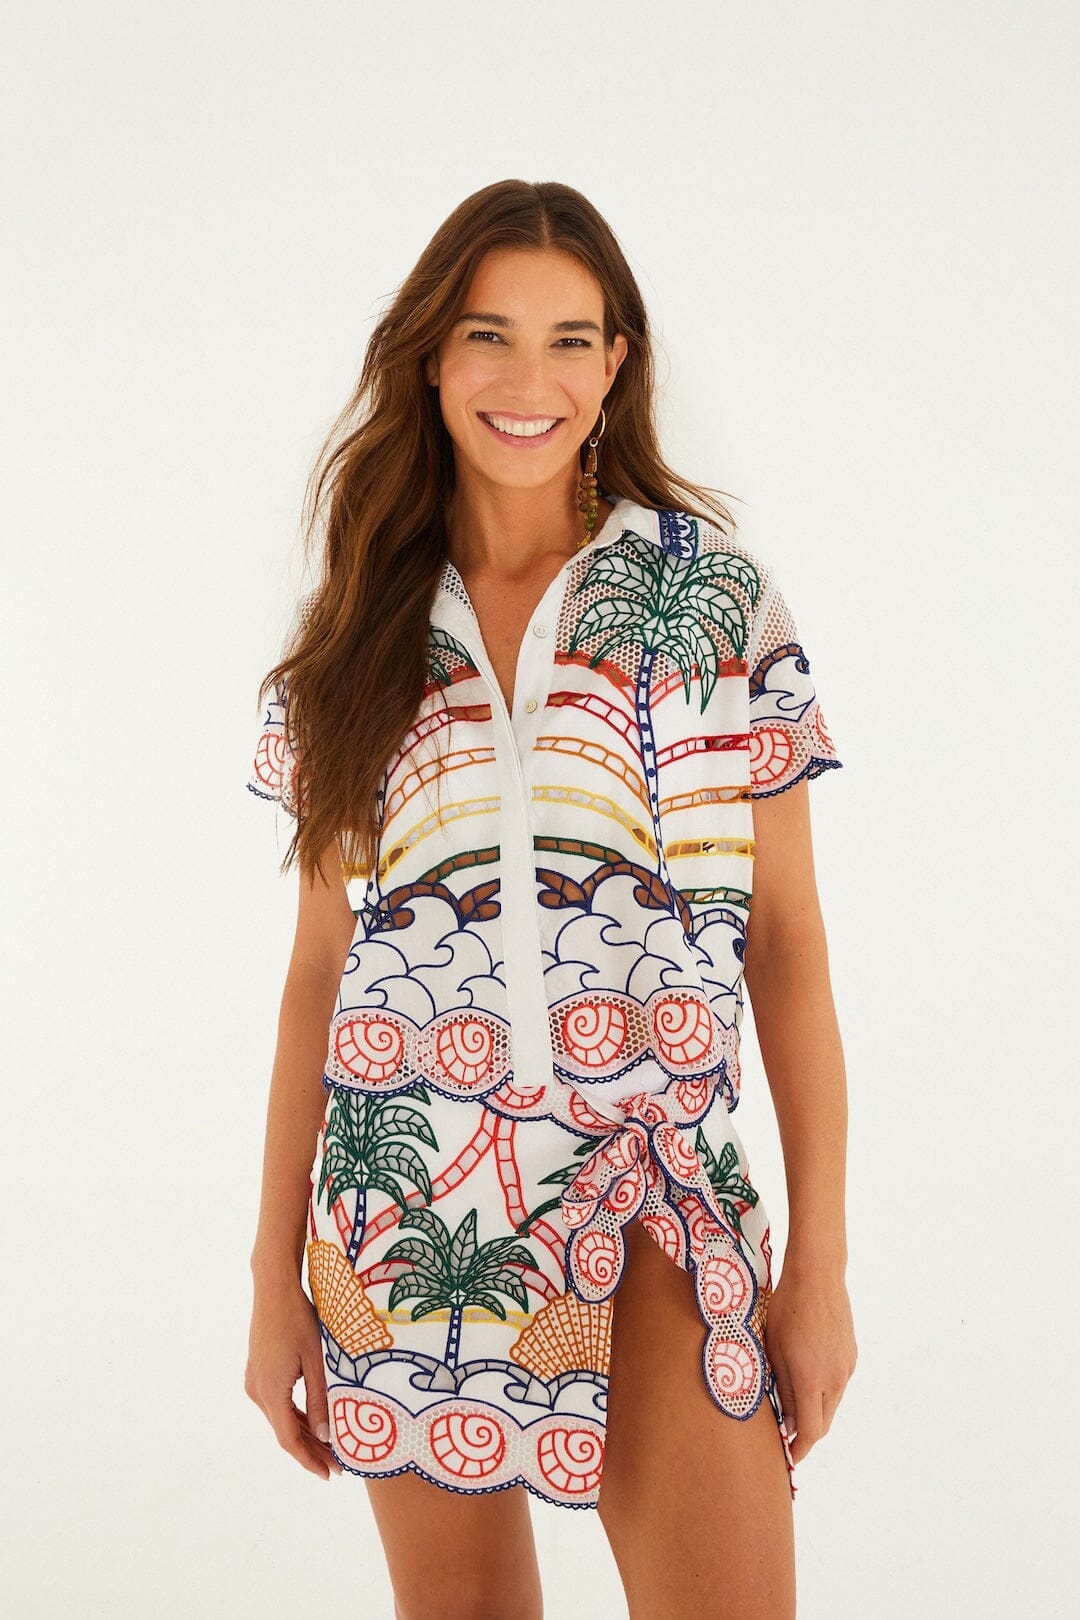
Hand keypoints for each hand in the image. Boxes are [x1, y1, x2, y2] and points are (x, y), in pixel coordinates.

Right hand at [244, 1276, 342, 1479]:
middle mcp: (257, 1392)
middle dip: (311, 1450)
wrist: (274, 1289)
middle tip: (338, 1466)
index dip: (309, 1460)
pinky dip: (296, 1415)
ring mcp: (254, 1382)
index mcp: (271, 1392)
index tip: (328, 1475)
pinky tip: (314, 1422)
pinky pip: (277, 1404)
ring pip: (281, 1418)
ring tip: (330, 1448)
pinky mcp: (257, 1373)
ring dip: (304, 1433)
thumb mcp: (316, 1360)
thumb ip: (320, 1399)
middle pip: (285, 1432)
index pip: (289, 1440)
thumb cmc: (299, 1319)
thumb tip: (326, 1436)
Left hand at [764, 1267, 856, 1466]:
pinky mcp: (851, 1355)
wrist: (817, 1275)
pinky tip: (806, 1376)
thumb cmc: (786, 1308)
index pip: (810, 1431)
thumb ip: (781, 1388)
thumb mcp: (773, 1349)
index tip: (787, 1458)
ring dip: (814, 1411)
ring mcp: (846, 1367)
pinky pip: (837, 1384)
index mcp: (812, 1380)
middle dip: (806, 1434)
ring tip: (791, 1404)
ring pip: (831, 1404)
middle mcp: (835, 1379)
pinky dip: (823, 1391)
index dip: (798, 1449)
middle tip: (785, 1437)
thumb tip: (786, 1420)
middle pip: (823, 1422)